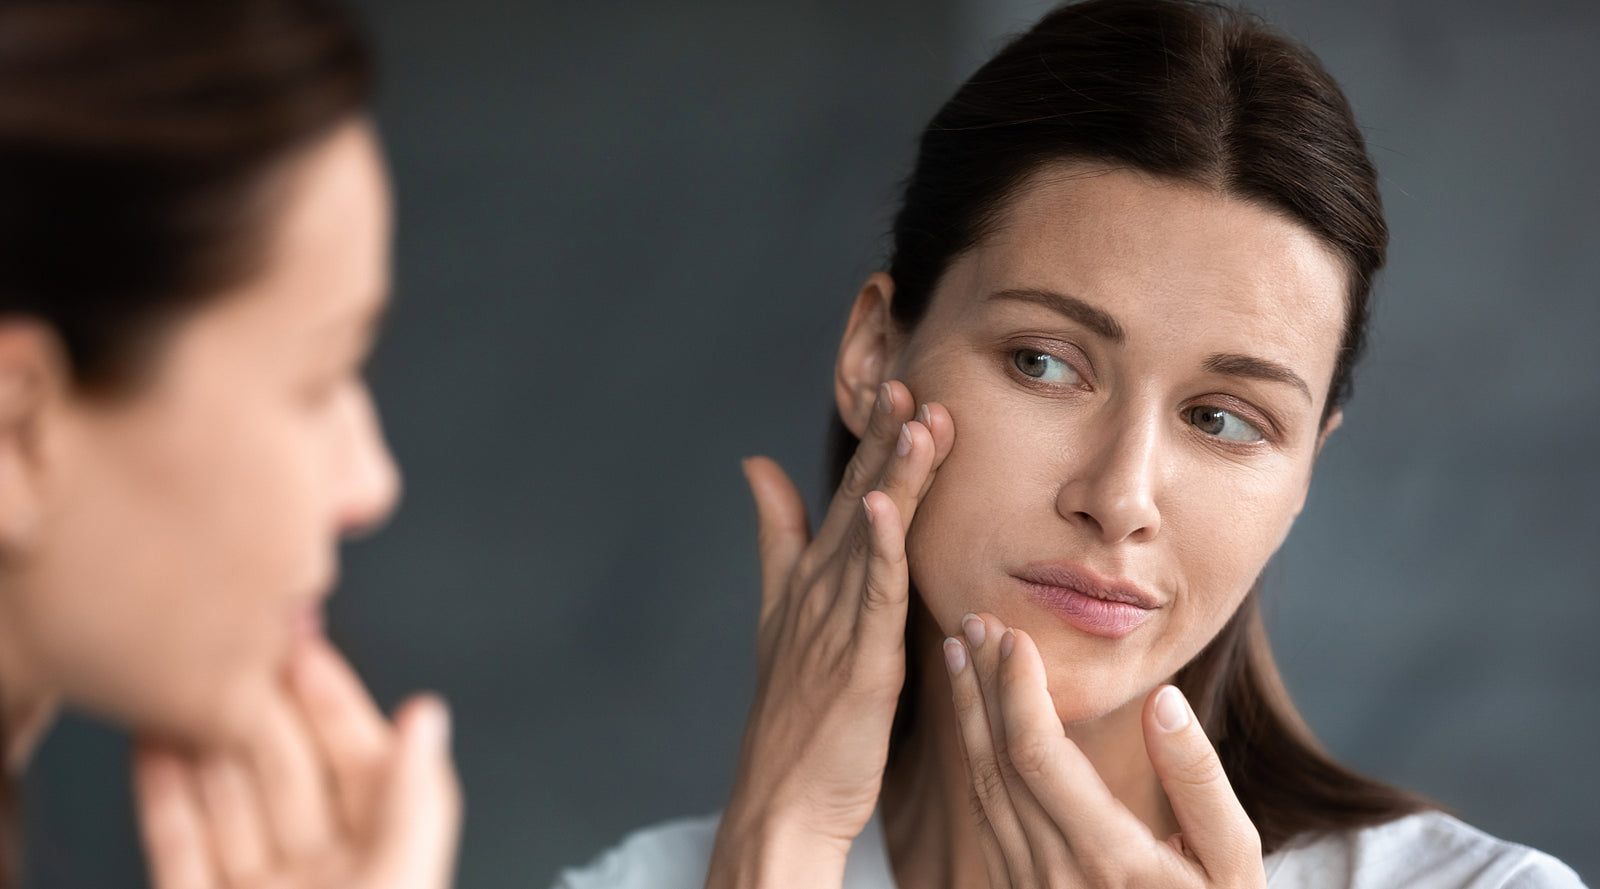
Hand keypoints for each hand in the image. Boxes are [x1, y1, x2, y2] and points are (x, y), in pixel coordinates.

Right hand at [132, 637, 461, 888]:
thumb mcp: (398, 874)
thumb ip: (412, 797)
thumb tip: (429, 713)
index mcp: (385, 861)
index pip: (361, 759)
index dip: (332, 699)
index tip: (303, 643)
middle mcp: (324, 876)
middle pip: (286, 774)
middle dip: (259, 708)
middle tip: (231, 647)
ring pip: (228, 804)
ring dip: (204, 741)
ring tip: (180, 680)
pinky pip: (178, 847)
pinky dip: (162, 795)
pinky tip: (150, 744)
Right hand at [706, 380, 954, 888]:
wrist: (781, 798)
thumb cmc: (792, 716)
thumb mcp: (780, 613)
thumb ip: (775, 537)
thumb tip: (756, 465)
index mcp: (813, 579)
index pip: (849, 495)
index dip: (874, 442)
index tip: (900, 387)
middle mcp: (821, 590)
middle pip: (859, 501)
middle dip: (884, 440)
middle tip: (908, 380)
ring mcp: (836, 624)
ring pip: (872, 536)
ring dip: (892, 476)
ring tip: (914, 419)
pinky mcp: (858, 661)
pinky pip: (872, 595)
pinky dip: (880, 547)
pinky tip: (885, 505)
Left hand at [944, 613, 1264, 888]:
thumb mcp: (1234, 860)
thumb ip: (1200, 780)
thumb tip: (1163, 701)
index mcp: (1109, 857)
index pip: (1037, 753)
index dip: (1017, 688)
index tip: (1014, 635)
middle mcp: (1054, 874)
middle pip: (995, 762)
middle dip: (982, 685)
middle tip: (974, 622)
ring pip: (980, 788)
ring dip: (966, 716)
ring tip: (961, 656)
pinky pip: (984, 817)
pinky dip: (973, 758)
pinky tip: (975, 722)